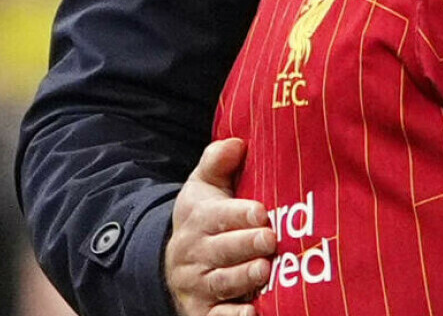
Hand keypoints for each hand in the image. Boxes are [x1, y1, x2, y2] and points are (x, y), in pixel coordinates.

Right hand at [164, 137, 276, 315]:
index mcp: (199, 219)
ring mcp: (199, 284)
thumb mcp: (203, 187)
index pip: (217, 215)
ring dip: (243, 278)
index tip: (261, 212)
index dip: (240, 214)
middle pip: (221, 250)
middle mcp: (196, 253)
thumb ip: (217, 162)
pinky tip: (253, 313)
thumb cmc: (203, 219)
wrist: (172, 263)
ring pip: (221, 281)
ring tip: (265, 271)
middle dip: (245, 245)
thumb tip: (237, 142)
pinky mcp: (203, 312)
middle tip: (270, 239)